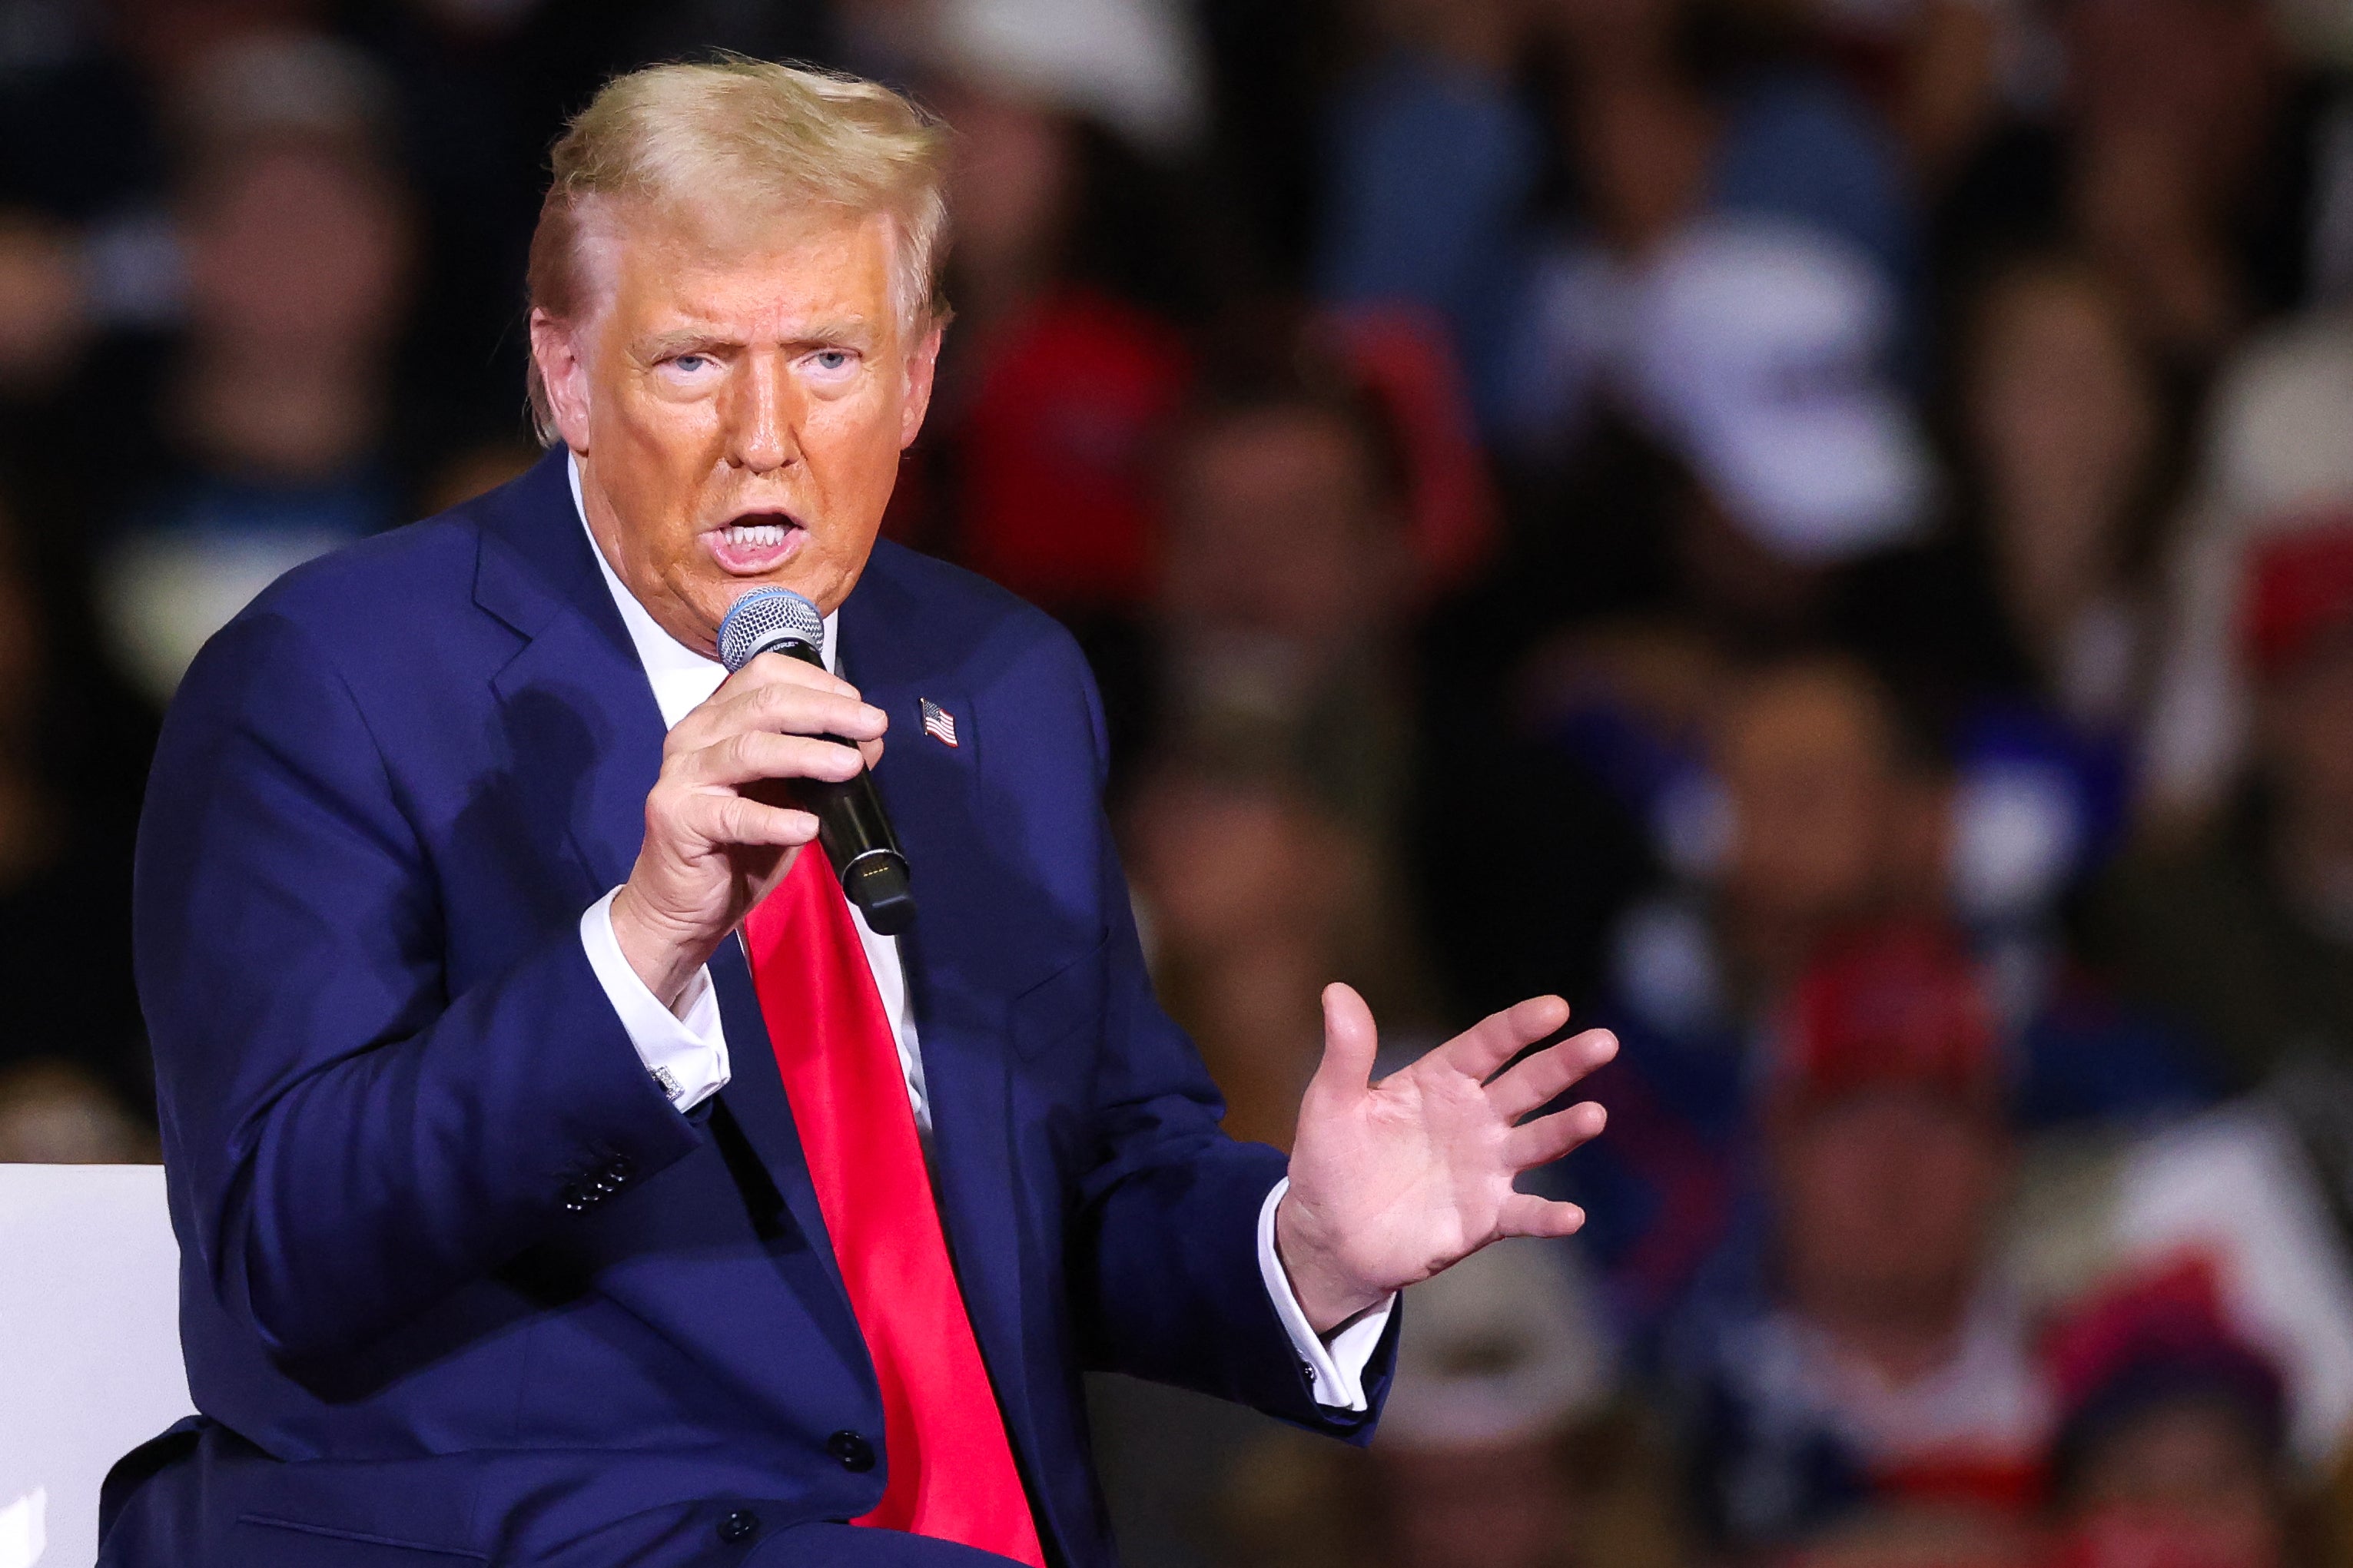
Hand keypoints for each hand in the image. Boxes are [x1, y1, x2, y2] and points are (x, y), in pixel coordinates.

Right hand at [609, 653, 886, 1007]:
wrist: (682, 906)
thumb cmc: (734, 847)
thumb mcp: (784, 797)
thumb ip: (817, 765)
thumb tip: (870, 742)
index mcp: (717, 719)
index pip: (764, 674)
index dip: (816, 682)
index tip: (858, 703)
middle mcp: (694, 736)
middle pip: (763, 704)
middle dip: (825, 711)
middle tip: (871, 724)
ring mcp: (682, 776)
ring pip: (749, 749)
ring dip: (806, 754)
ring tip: (849, 766)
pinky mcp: (678, 819)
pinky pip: (734, 815)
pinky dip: (775, 819)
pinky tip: (808, 825)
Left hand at [1275, 984, 1613, 1331]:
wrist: (1331, 1235)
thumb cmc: (1331, 1159)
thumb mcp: (1331, 1103)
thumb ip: (1346, 1053)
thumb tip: (1336, 991)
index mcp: (1441, 1081)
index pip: (1488, 1044)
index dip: (1520, 1026)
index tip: (1555, 1008)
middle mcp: (1475, 1118)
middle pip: (1527, 1084)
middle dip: (1565, 1063)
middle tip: (1604, 1042)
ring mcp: (1486, 1166)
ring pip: (1537, 1142)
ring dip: (1566, 1130)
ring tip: (1594, 1116)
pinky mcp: (1487, 1217)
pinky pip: (1524, 1213)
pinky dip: (1548, 1215)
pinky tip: (1571, 1216)